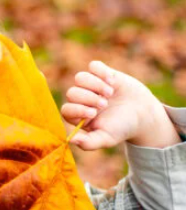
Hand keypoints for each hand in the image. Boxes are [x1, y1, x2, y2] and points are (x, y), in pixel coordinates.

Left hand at [61, 61, 179, 149]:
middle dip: (88, 98)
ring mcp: (91, 86)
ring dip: (95, 84)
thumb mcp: (106, 139)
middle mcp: (81, 100)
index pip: (66, 110)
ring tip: (110, 93)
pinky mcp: (102, 74)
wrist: (143, 114)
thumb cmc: (122, 128)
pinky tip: (113, 82)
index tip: (93, 113)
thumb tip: (71, 140)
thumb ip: (88, 143)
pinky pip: (93, 66)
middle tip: (104, 104)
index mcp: (78, 116)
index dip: (77, 109)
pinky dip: (101, 72)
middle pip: (72, 93)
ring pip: (80, 77)